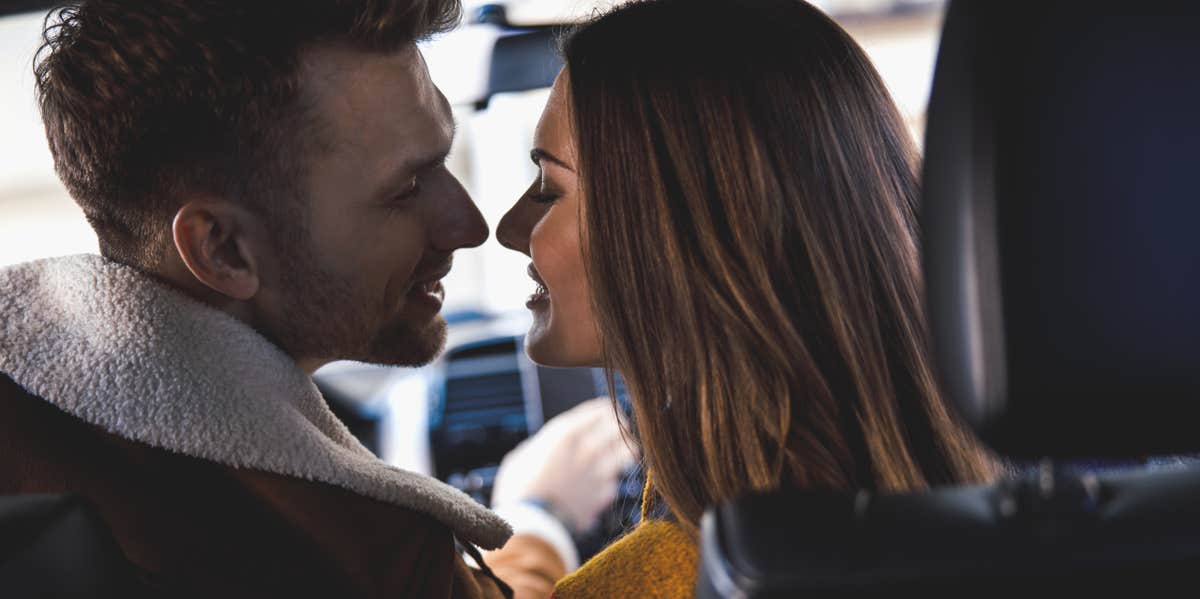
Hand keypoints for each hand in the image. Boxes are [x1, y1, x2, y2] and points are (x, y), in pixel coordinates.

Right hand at [491, 397, 636, 532]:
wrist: (532, 527)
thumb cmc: (518, 491)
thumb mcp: (520, 458)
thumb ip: (540, 445)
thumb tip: (546, 445)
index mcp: (564, 434)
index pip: (600, 410)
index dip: (605, 411)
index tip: (605, 415)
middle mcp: (587, 449)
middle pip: (619, 426)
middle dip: (620, 427)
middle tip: (615, 433)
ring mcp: (599, 473)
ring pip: (628, 452)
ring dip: (623, 452)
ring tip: (618, 456)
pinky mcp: (603, 496)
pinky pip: (615, 483)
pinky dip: (609, 484)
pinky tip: (598, 487)